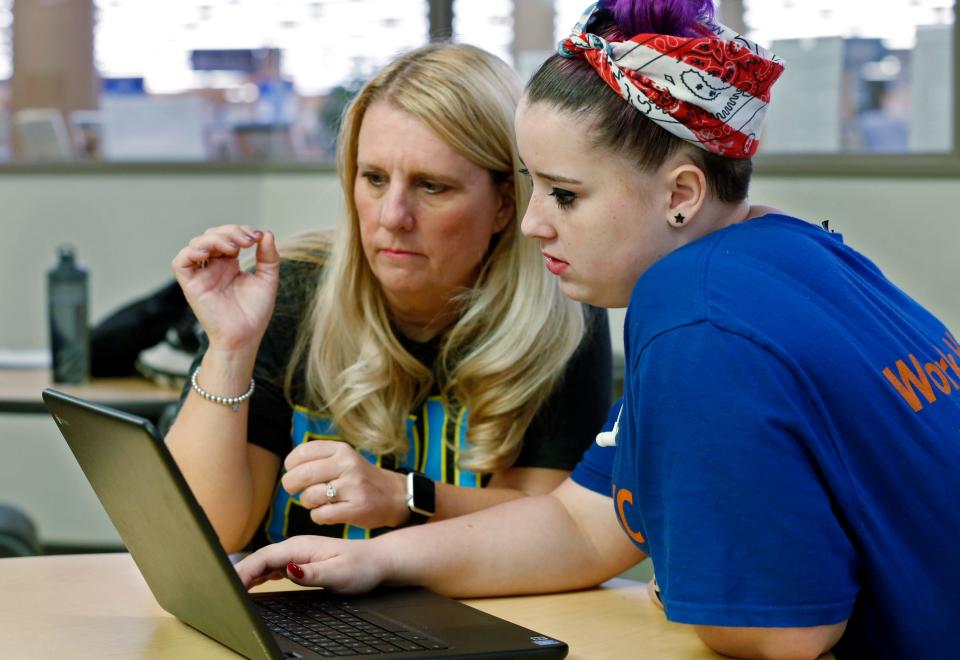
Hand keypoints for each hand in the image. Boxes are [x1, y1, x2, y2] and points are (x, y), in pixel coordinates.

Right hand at [171, 225, 279, 352]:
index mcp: (230, 264)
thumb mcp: (268, 279)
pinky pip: (180, 263)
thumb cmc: (255, 312)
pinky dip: (190, 252)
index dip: (240, 231)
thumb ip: (268, 257)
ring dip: (214, 238)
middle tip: (247, 241)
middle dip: (230, 232)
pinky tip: (207, 253)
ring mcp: (201, 274)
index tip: (257, 237)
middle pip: (212, 235)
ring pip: (196, 244)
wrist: (245, 336)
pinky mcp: (190, 285)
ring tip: (233, 247)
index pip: (228, 236)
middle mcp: (213, 266)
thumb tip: (267, 234)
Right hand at [236, 535, 387, 592]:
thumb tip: (287, 570)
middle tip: (222, 590)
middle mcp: (298, 546)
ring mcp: (300, 552)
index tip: (230, 586)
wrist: (378, 560)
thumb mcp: (339, 572)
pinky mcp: (303, 560)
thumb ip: (312, 572)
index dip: (244, 571)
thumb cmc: (362, 567)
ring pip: (266, 561)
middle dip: (240, 572)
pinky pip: (276, 565)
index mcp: (302, 546)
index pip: (264, 558)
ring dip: (248, 573)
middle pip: (260, 558)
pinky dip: (261, 574)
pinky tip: (254, 583)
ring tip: (231, 588)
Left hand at [281, 440, 408, 529]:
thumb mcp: (345, 458)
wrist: (395, 495)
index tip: (292, 471)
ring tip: (318, 501)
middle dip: (290, 485)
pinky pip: (320, 515)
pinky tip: (326, 513)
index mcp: (342, 449)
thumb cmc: (360, 478)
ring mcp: (353, 487)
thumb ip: (319, 458)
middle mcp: (348, 465)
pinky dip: (317, 516)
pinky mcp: (356, 509)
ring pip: (309, 497)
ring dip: (307, 502)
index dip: (290, 465)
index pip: (302, 452)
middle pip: (301, 475)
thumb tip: (289, 466)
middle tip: (293, 490)